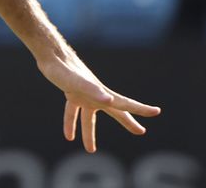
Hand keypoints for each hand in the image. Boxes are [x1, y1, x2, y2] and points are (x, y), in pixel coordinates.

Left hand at [38, 51, 160, 152]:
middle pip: (114, 111)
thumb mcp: (76, 82)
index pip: (124, 103)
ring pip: (90, 117)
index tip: (157, 111)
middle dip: (127, 122)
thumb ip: (93, 91)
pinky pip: (73, 111)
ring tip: (91, 150)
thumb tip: (110, 101)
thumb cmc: (63, 68)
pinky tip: (68, 136)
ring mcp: (83, 93)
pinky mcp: (71, 92)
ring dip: (90, 133)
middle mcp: (95, 94)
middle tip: (141, 131)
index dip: (141, 109)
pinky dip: (71, 123)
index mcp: (101, 92)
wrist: (49, 54)